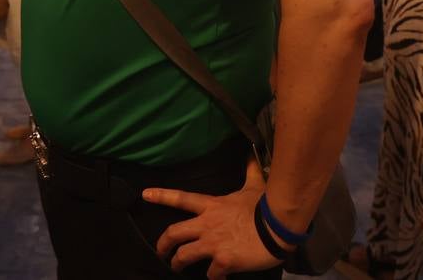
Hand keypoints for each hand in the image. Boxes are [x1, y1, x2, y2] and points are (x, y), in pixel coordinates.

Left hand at [143, 159, 283, 278]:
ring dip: (178, 263)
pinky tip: (217, 277)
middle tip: (161, 252)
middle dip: (163, 244)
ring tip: (177, 268)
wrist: (277, 226)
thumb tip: (251, 155)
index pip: (181, 198)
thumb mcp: (254, 185)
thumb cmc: (264, 205)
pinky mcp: (223, 261)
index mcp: (211, 206)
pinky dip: (212, 277)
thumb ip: (249, 171)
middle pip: (173, 233)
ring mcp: (213, 243)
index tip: (145, 194)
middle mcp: (206, 224)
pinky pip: (211, 274)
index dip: (161, 196)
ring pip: (184, 255)